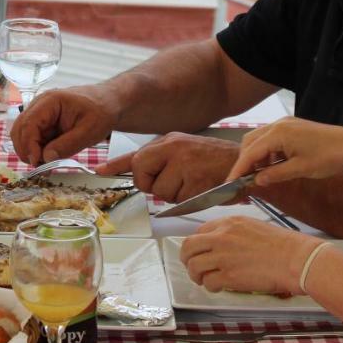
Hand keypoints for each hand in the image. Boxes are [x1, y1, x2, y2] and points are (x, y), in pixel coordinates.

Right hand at [10, 84, 118, 164]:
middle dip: (26, 150)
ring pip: (23, 135)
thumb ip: (67, 145)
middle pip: (19, 129)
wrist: (109, 103)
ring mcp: (40, 114)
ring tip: (44, 166)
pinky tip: (47, 161)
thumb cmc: (102, 111)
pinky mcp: (44, 123)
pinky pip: (33, 138)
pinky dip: (36, 151)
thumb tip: (46, 158)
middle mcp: (40, 105)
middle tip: (40, 168)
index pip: (29, 124)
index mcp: (50, 101)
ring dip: (30, 152)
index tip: (37, 162)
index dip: (29, 145)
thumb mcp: (89, 131)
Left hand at [98, 133, 238, 201]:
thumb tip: (135, 174)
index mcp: (168, 142)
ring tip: (193, 183)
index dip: (115, 165)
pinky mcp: (195, 180)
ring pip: (160, 192)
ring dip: (174, 194)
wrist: (243, 164)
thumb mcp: (182, 153)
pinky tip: (201, 188)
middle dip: (152, 185)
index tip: (99, 170)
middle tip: (173, 181)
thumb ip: (159, 161)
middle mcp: (173, 149)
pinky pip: (178, 200)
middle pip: (142, 176)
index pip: (135, 154)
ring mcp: (184, 164)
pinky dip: (188, 200)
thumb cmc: (212, 162)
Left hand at [179, 216, 319, 295]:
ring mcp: (223, 257)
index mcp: (229, 223)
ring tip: (205, 280)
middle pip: (189, 247)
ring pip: (194, 266)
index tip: (201, 252)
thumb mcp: (254, 226)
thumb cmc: (284, 245)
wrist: (297, 260)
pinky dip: (211, 287)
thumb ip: (234, 232)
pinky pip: (209, 282)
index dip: (198, 244)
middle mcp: (222, 237)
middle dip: (187, 259)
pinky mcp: (229, 276)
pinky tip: (218, 287)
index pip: (200, 231)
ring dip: (196, 275)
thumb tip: (222, 244)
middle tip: (193, 267)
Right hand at [226, 117, 342, 185]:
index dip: (239, 169)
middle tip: (245, 180)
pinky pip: (271, 138)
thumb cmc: (330, 157)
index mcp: (278, 133)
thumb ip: (275, 174)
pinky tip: (273, 165)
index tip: (229, 183)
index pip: (250, 152)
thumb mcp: (300, 169)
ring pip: (260, 140)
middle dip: (246, 161)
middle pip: (250, 142)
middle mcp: (279, 124)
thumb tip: (256, 181)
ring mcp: (286, 124)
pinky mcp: (293, 127)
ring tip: (260, 175)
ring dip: (256, 157)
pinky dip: (268, 152)